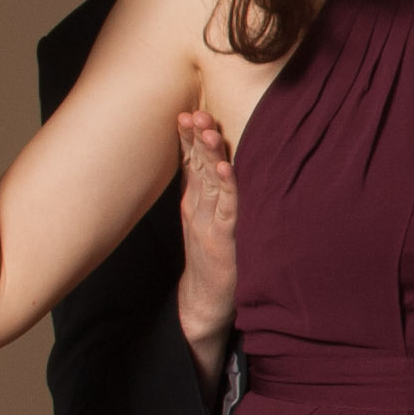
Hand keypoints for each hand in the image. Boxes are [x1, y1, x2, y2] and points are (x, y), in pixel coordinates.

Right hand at [175, 110, 238, 383]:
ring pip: (210, 181)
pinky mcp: (225, 238)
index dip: (188, 138)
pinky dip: (226, 186)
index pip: (191, 162)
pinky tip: (223, 167)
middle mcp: (199, 208)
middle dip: (196, 136)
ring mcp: (210, 222)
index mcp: (195, 201)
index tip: (186, 112)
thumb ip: (208, 194)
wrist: (205, 303)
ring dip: (209, 153)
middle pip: (197, 165)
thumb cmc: (212, 259)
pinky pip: (228, 207)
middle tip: (194, 112)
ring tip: (207, 128)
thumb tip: (213, 162)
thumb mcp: (204, 222)